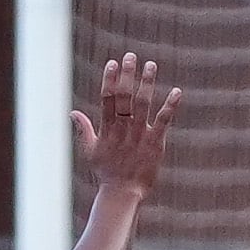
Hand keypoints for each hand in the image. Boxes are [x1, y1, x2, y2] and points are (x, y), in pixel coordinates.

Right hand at [71, 53, 180, 205]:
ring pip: (143, 104)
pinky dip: (170, 106)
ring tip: (151, 65)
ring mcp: (139, 135)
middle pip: (124, 97)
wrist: (123, 193)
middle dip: (127, 75)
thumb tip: (73, 113)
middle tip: (130, 56)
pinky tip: (177, 92)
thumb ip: (83, 129)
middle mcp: (122, 129)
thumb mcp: (90, 150)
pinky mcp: (155, 143)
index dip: (109, 79)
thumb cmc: (106, 172)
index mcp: (107, 128)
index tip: (112, 63)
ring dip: (147, 83)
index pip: (107, 99)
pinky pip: (163, 121)